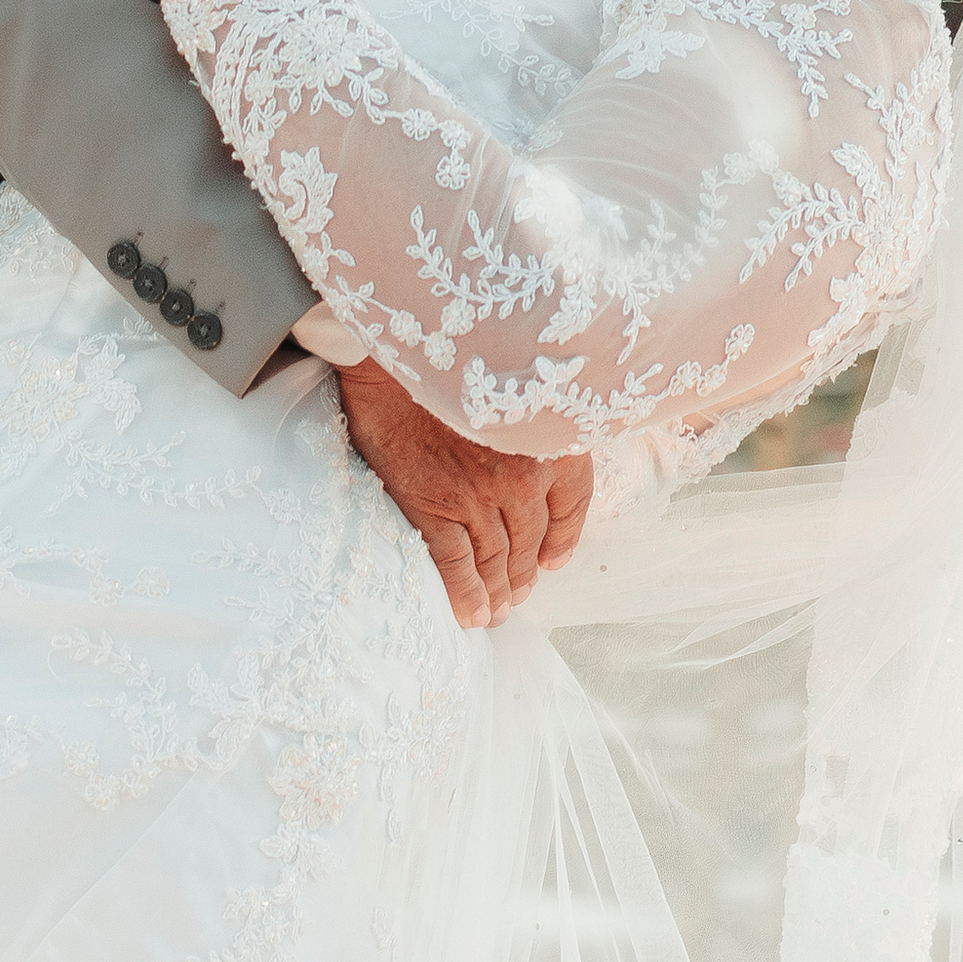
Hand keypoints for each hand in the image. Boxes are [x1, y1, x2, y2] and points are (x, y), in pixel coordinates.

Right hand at [335, 357, 592, 630]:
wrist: (391, 347)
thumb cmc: (451, 356)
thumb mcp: (516, 383)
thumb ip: (532, 425)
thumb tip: (537, 463)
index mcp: (551, 442)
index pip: (571, 506)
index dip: (562, 541)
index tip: (552, 560)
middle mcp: (523, 474)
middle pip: (530, 540)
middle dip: (525, 575)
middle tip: (518, 596)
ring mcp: (478, 495)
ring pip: (497, 559)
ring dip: (499, 592)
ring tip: (497, 611)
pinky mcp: (433, 506)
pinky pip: (456, 565)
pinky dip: (466, 595)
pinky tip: (471, 615)